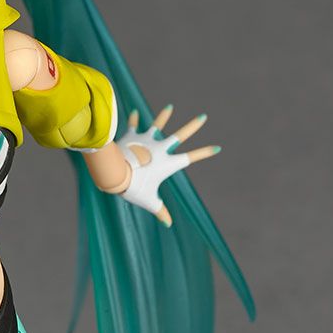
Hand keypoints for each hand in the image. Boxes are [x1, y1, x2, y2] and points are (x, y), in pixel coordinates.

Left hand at [117, 105, 219, 226]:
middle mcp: (159, 148)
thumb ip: (160, 212)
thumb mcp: (149, 201)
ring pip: (158, 124)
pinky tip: (135, 112)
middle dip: (193, 126)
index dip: (204, 153)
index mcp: (167, 163)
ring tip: (169, 107)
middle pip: (180, 135)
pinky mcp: (131, 136)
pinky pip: (133, 125)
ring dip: (163, 116)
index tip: (217, 147)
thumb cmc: (133, 188)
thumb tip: (168, 225)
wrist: (114, 173)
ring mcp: (146, 140)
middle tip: (203, 116)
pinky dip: (134, 119)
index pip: (191, 158)